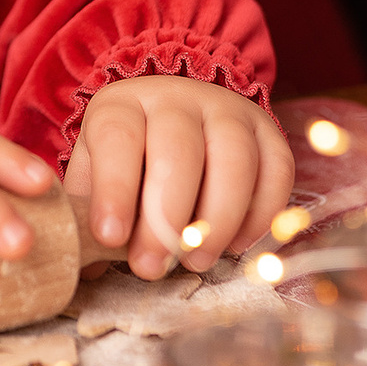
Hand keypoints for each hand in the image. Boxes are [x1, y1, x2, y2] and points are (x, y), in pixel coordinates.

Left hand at [62, 75, 291, 280]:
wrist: (176, 112)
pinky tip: (236, 245)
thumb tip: (90, 262)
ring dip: (217, 219)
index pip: (118, 138)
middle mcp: (178, 98)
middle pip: (178, 150)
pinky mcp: (268, 132)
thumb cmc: (128, 155)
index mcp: (123, 103)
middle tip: (151, 267)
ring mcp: (228, 111)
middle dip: (165, 218)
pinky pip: (276, 171)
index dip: (114, 189)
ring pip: (234, 160)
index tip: (110, 238)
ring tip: (196, 261)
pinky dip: (261, 215)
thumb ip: (90, 208)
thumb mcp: (95, 169)